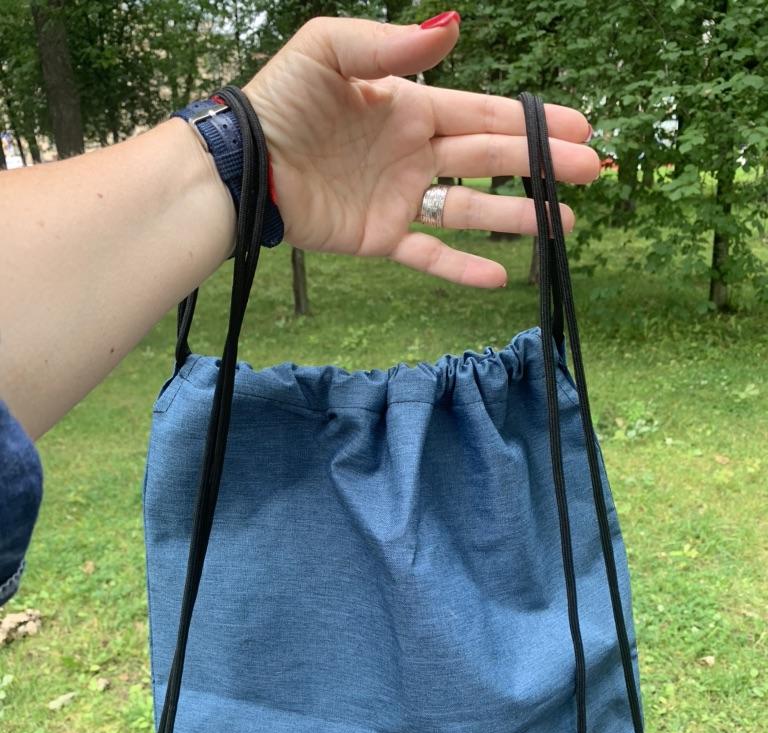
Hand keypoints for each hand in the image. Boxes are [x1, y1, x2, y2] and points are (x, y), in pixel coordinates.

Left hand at [243, 14, 599, 287]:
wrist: (241, 166)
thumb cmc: (281, 101)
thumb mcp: (331, 50)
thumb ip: (392, 45)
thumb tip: (454, 27)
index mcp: (410, 107)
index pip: (483, 113)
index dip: (531, 121)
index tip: (579, 127)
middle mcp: (413, 153)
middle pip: (490, 160)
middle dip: (542, 164)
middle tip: (590, 173)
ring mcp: (399, 198)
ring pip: (470, 210)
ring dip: (517, 217)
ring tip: (564, 226)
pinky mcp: (378, 238)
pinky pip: (428, 255)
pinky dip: (461, 269)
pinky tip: (499, 279)